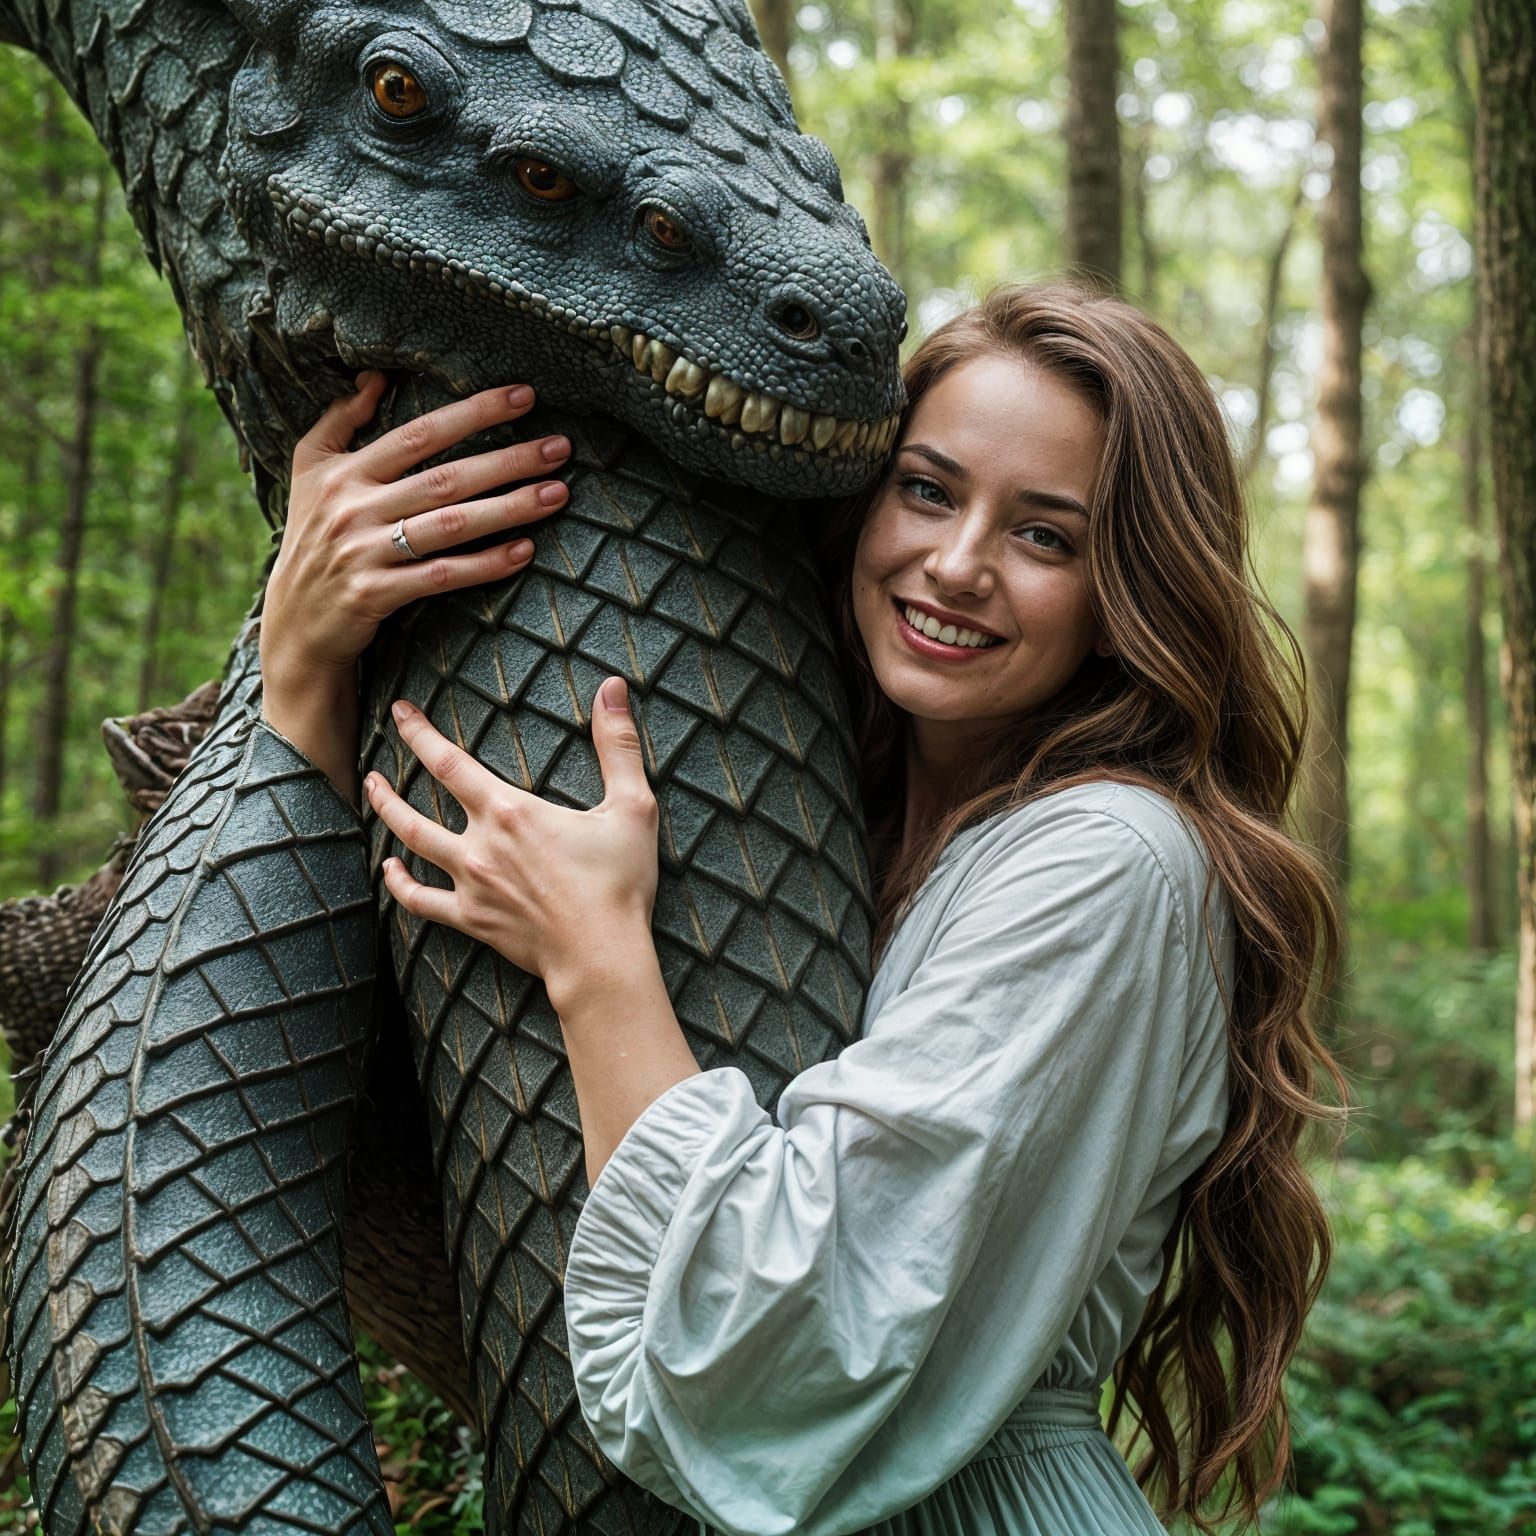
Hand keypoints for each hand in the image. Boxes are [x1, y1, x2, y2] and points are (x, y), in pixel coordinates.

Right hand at [261, 373, 570, 695]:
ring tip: (557, 494)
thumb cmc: (312, 537)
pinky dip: (485, 564)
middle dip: (508, 460)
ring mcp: (364, 551)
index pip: (420, 433)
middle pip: (445, 478)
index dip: (473, 412)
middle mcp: (354, 506)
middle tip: (559, 447)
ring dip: (509, 508)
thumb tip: (376, 375)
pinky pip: (441, 575)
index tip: (524, 397)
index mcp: (344, 471)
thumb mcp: (309, 471)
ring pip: (451, 525)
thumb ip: (341, 420)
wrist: (294, 621)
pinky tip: (524, 551)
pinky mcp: (376, 593)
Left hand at [366, 679, 660, 1001]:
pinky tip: (390, 870)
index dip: (420, 734)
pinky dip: (400, 885)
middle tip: (373, 763)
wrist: (601, 956)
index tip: (400, 712)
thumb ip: (618, 745)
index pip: (449, 762)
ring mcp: (471, 885)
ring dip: (388, 819)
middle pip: (416, 807)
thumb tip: (613, 688)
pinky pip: (422, 902)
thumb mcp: (632, 806)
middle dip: (389, 782)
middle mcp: (480, 845)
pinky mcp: (472, 920)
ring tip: (373, 797)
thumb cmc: (619, 883)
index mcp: (510, 811)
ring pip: (412, 847)